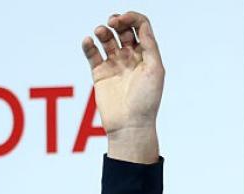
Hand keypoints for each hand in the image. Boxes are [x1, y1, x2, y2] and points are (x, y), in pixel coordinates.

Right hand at [82, 11, 163, 162]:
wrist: (130, 125)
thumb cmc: (146, 100)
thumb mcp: (155, 70)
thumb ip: (149, 46)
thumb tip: (141, 25)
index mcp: (147, 56)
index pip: (140, 27)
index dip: (132, 18)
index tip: (123, 18)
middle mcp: (131, 58)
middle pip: (123, 30)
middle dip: (117, 21)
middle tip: (112, 23)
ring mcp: (115, 65)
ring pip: (106, 39)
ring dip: (102, 31)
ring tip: (99, 32)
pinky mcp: (100, 73)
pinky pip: (92, 53)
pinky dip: (88, 44)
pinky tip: (88, 41)